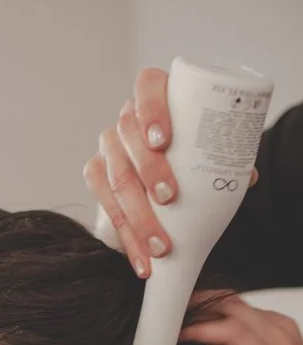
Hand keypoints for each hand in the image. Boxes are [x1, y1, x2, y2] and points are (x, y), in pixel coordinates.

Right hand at [83, 68, 258, 278]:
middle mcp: (127, 120)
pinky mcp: (96, 176)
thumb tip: (248, 177)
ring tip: (160, 245)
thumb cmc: (190, 159)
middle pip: (128, 136)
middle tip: (170, 198)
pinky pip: (105, 205)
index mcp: (157, 99)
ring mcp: (109, 148)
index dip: (151, 110)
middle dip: (149, 171)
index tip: (162, 140)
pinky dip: (126, 236)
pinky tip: (141, 257)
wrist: (161, 185)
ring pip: (116, 177)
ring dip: (138, 215)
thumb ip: (226, 159)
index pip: (147, 87)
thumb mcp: (208, 154)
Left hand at [181, 293, 302, 344]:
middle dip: (196, 310)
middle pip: (232, 308)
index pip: (238, 303)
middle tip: (172, 320)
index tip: (182, 310)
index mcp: (282, 333)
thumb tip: (206, 342)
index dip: (205, 303)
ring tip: (177, 339)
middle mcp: (280, 342)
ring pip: (230, 327)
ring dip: (196, 330)